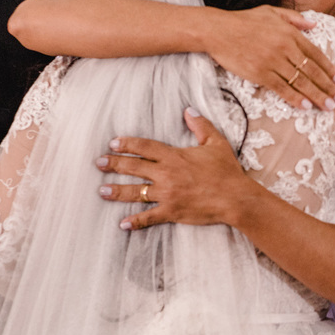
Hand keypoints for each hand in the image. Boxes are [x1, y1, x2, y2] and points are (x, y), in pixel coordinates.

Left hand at [98, 108, 256, 229]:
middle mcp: (167, 174)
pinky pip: (149, 217)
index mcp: (174, 157)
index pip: (145, 148)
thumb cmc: (227, 171)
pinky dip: (136, 222)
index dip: (127, 144)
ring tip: (102, 190)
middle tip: (99, 163)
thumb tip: (189, 111)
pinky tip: (123, 224)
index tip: (113, 143)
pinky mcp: (172, 212)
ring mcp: (167, 194)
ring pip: (136, 192)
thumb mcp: (216, 143)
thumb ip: (201, 126)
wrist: (235, 197)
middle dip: (114, 164)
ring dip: (117, 191)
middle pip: (134, 168)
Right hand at [205, 5, 334, 110]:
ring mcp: (273, 62)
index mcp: (290, 33)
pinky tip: (306, 106)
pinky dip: (295, 98)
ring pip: (300, 82)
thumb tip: (313, 24)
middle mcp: (285, 48)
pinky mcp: (260, 74)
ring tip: (329, 106)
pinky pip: (282, 88)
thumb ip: (294, 19)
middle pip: (312, 71)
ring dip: (317, 96)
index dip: (329, 69)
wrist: (217, 30)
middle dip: (328, 87)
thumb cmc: (243, 20)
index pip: (316, 55)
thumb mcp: (271, 12)